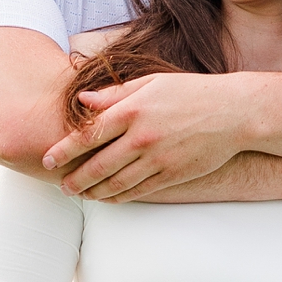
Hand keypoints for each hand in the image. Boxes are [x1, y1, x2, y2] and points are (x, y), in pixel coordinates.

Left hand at [43, 73, 251, 199]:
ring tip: (81, 194)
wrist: (234, 113)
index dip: (63, 151)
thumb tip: (83, 101)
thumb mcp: (151, 84)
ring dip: (93, 192)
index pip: (87, 135)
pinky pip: (138, 191)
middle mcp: (141, 137)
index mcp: (132, 110)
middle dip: (74, 179)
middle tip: (62, 186)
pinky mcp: (172, 175)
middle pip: (96, 165)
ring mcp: (157, 159)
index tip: (47, 161)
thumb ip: (115, 94)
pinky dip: (118, 197)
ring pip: (115, 183)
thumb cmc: (191, 92)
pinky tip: (107, 198)